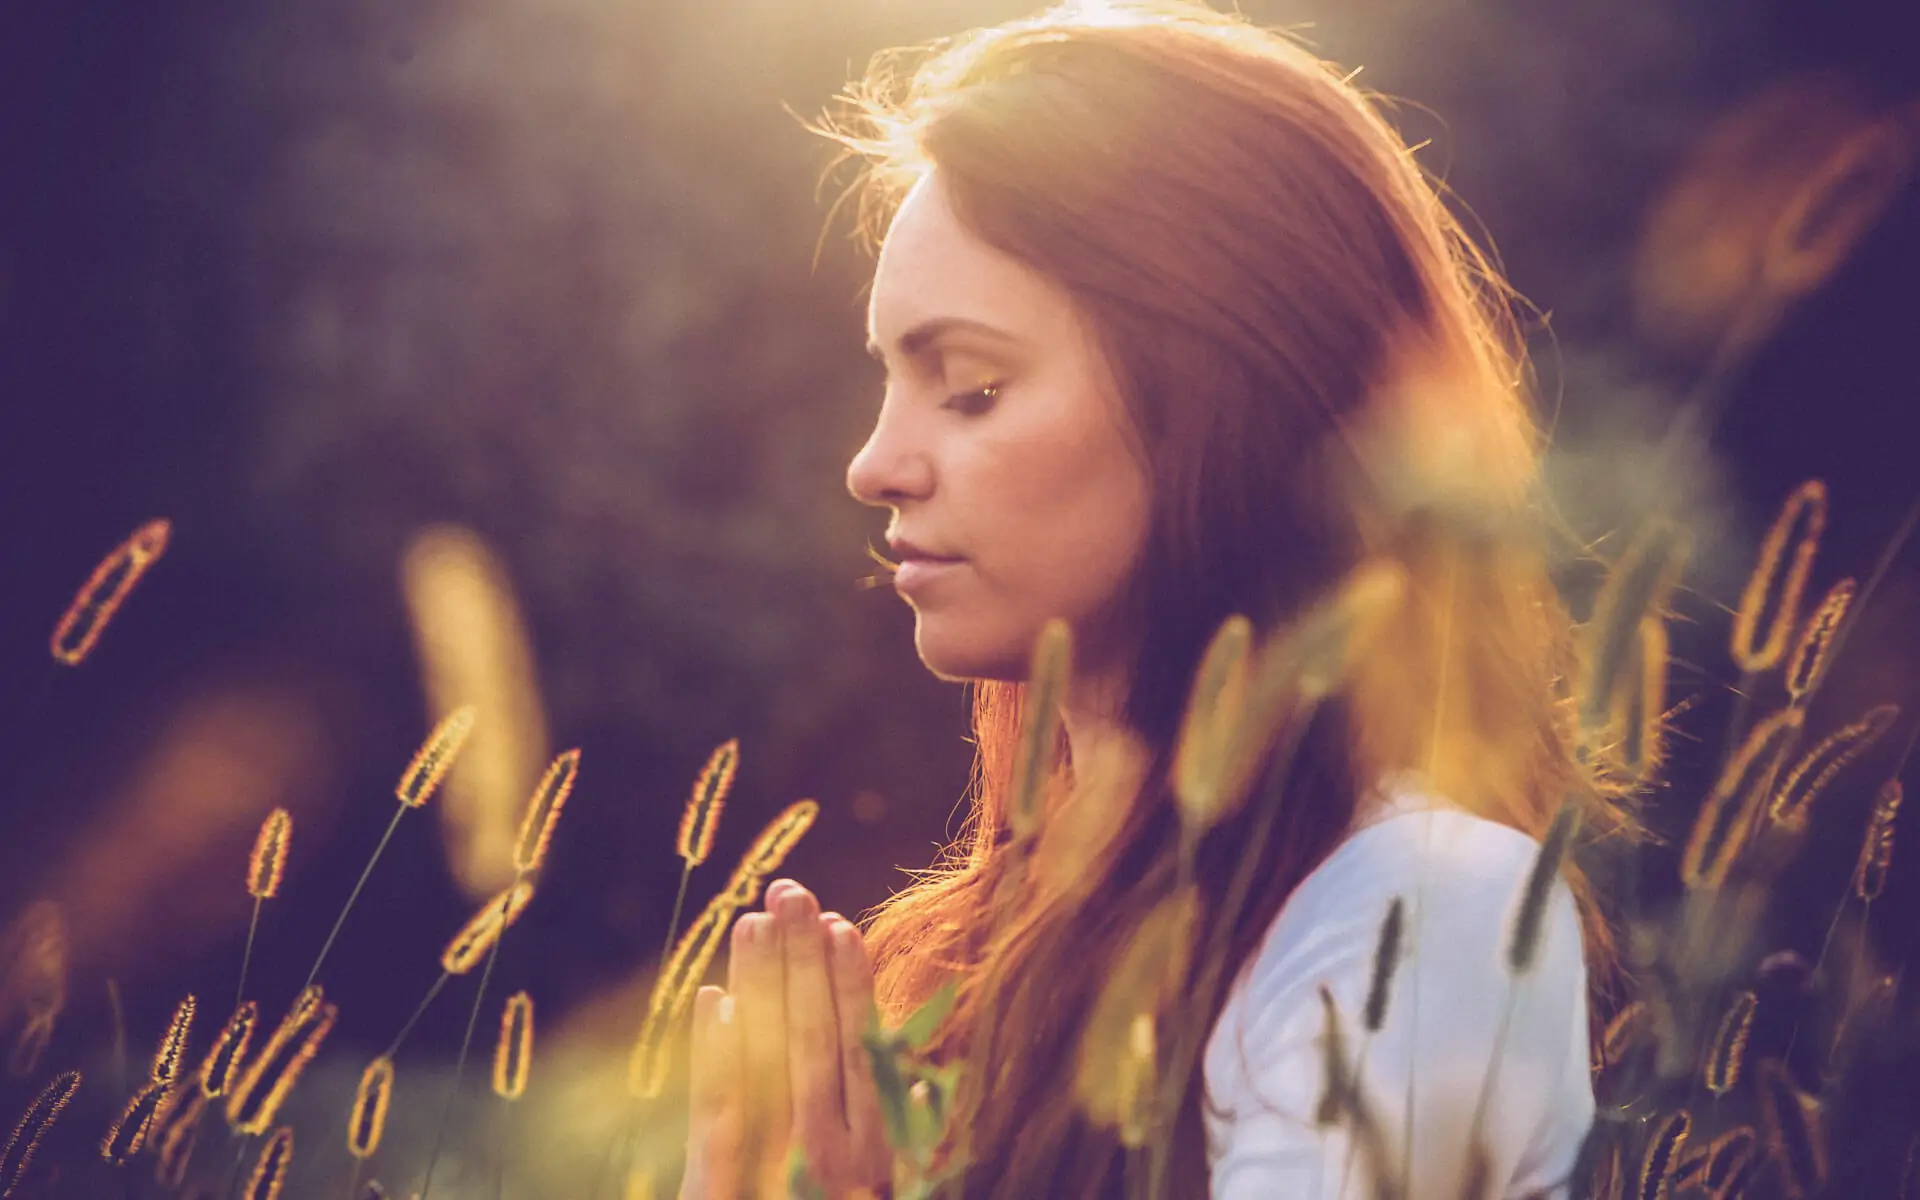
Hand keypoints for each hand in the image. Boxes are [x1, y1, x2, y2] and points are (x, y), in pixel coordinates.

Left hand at [683, 879, 890, 1198]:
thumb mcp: (880, 1192)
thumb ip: (895, 1134)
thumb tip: (908, 1068)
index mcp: (871, 1152)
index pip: (859, 1047)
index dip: (849, 983)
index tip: (842, 925)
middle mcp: (827, 1150)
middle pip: (812, 1034)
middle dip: (802, 959)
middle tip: (791, 890)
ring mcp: (774, 1164)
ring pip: (767, 1053)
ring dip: (761, 983)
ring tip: (753, 920)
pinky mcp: (718, 1187)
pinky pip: (715, 1106)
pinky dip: (713, 1048)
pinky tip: (710, 999)